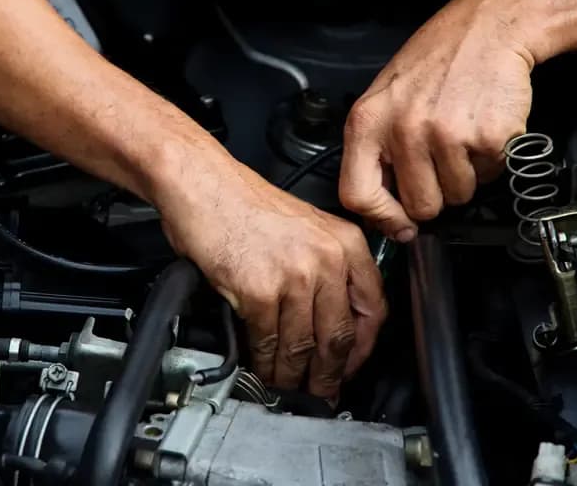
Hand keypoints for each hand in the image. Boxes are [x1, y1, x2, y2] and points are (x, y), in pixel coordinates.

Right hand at [157, 158, 386, 398]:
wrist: (202, 183)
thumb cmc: (242, 201)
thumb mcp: (304, 225)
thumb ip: (324, 265)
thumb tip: (326, 315)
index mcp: (344, 241)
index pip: (373, 308)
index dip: (363, 349)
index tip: (351, 366)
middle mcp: (326, 258)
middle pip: (339, 335)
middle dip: (330, 374)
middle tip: (323, 393)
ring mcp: (294, 275)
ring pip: (303, 345)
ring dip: (295, 377)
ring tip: (289, 390)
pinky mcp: (260, 289)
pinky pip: (268, 341)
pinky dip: (265, 363)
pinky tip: (263, 370)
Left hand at [339, 0, 535, 239]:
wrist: (485, 31)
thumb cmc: (430, 66)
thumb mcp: (381, 103)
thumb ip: (374, 154)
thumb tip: (382, 214)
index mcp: (366, 124)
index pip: (358, 195)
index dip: (381, 219)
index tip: (398, 225)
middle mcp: (403, 131)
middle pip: (419, 206)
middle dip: (432, 194)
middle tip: (437, 162)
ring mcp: (445, 135)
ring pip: (456, 196)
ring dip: (462, 176)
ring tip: (457, 138)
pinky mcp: (486, 137)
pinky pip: (488, 176)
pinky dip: (488, 161)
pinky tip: (476, 130)